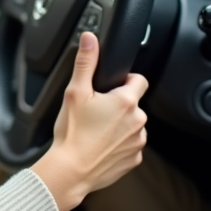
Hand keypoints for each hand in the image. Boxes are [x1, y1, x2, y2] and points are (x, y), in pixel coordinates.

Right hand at [30, 32, 148, 210]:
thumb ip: (86, 62)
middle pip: (133, 104)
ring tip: (96, 130)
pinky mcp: (134, 160)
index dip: (125, 79)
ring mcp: (138, 142)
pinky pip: (130, 145)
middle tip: (95, 111)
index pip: (139, 80)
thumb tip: (91, 38)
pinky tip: (100, 146)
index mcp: (126, 102)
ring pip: (132, 125)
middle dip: (117, 105)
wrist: (71, 171)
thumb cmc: (72, 134)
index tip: (111, 87)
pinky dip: (118, 144)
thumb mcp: (75, 92)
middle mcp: (138, 121)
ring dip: (120, 125)